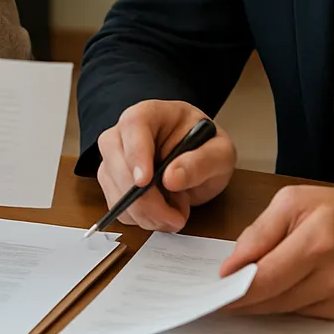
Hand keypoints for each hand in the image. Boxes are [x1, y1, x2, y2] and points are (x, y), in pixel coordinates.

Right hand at [96, 100, 236, 232]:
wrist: (199, 157)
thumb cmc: (206, 145)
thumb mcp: (220, 152)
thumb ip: (201, 162)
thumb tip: (171, 178)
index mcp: (150, 114)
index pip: (133, 126)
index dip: (136, 154)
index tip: (145, 182)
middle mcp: (124, 133)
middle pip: (116, 163)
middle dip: (144, 199)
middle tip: (176, 216)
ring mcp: (115, 158)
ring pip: (115, 191)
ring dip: (147, 214)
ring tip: (178, 209)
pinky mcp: (113, 183)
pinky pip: (120, 209)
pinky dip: (143, 219)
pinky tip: (164, 212)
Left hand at [220, 185, 333, 319]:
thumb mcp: (291, 201)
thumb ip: (260, 231)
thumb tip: (233, 263)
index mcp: (316, 241)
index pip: (267, 275)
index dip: (237, 285)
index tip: (216, 286)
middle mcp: (331, 275)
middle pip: (273, 298)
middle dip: (242, 298)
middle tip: (218, 294)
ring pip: (283, 310)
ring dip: (258, 303)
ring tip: (238, 292)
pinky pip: (300, 313)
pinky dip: (281, 304)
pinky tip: (271, 292)